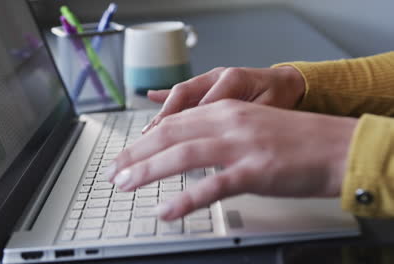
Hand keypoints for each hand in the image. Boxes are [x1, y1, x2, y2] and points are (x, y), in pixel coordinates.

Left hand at [107, 100, 356, 220]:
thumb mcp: (247, 125)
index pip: (173, 123)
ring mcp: (241, 146)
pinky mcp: (255, 171)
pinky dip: (185, 199)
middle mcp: (228, 123)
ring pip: (183, 155)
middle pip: (169, 136)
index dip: (143, 140)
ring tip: (126, 184)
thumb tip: (184, 147)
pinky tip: (166, 212)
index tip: (125, 155)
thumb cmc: (292, 140)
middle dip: (136, 154)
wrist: (334, 146)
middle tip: (114, 171)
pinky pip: (213, 186)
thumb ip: (215, 132)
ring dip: (148, 170)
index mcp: (224, 110)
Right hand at [142, 66, 304, 132]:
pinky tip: (151, 98)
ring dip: (163, 115)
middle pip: (183, 96)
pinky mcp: (208, 85)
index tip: (174, 146)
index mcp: (234, 79)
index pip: (203, 104)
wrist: (288, 84)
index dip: (188, 125)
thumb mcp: (270, 111)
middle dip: (163, 120)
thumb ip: (247, 123)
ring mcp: (211, 79)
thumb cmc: (281, 98)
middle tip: (149, 139)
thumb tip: (225, 143)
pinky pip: (184, 92)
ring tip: (147, 133)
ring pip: (180, 95)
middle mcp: (218, 76)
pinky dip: (167, 98)